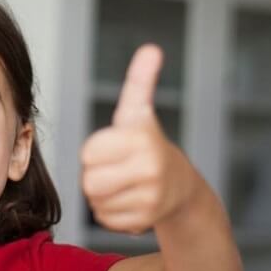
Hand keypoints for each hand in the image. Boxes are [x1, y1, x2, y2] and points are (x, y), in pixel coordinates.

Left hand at [81, 45, 196, 234]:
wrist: (181, 187)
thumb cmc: (148, 145)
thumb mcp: (139, 112)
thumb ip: (140, 81)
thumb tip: (151, 49)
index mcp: (141, 138)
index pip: (89, 153)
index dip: (96, 151)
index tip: (115, 147)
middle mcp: (150, 168)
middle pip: (89, 181)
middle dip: (96, 176)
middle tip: (117, 169)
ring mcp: (150, 197)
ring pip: (96, 202)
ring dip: (102, 196)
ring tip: (124, 184)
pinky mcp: (146, 220)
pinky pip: (106, 219)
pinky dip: (112, 213)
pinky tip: (130, 201)